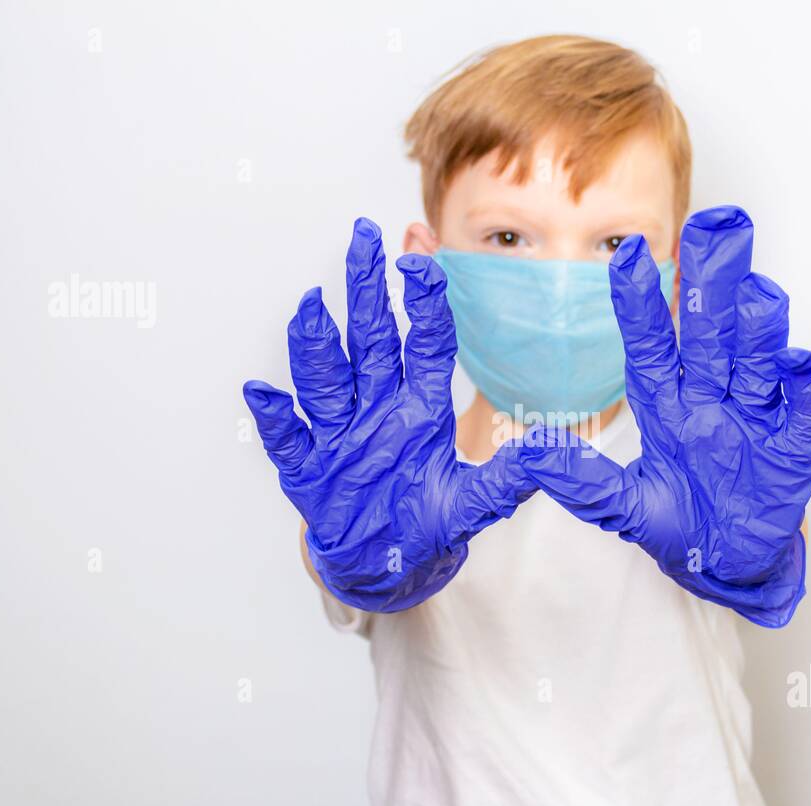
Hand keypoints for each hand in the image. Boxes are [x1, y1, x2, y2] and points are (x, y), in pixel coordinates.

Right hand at [242, 218, 539, 611]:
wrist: (384, 565)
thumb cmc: (426, 525)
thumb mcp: (471, 504)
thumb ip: (505, 480)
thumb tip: (549, 453)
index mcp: (418, 408)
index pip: (423, 344)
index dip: (422, 304)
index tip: (420, 260)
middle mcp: (376, 408)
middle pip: (369, 340)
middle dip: (364, 289)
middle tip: (361, 235)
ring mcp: (338, 434)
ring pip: (326, 380)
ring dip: (317, 345)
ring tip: (311, 304)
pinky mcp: (307, 467)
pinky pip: (288, 439)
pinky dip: (275, 418)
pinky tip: (262, 393)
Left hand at [520, 206, 810, 626]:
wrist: (732, 564)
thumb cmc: (681, 526)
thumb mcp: (626, 508)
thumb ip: (583, 482)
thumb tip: (529, 449)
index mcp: (670, 403)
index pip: (652, 343)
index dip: (640, 301)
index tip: (626, 253)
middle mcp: (713, 397)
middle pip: (712, 334)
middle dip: (712, 283)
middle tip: (715, 225)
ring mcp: (757, 416)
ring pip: (758, 360)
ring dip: (758, 328)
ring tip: (755, 293)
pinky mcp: (796, 444)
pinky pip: (803, 407)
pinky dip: (803, 385)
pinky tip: (796, 363)